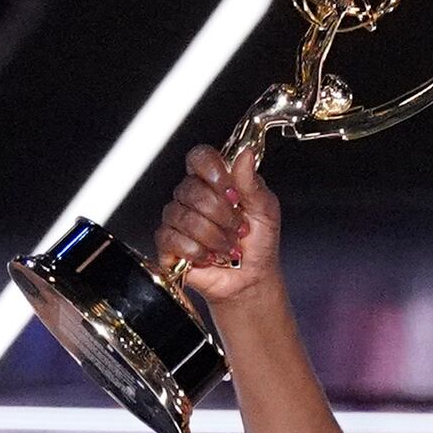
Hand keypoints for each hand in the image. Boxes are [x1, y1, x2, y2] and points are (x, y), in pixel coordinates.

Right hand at [154, 145, 280, 305]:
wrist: (252, 278)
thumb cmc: (258, 243)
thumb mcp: (265, 210)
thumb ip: (253, 183)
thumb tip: (246, 155)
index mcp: (214, 181)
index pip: (200, 157)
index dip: (213, 173)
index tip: (233, 194)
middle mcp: (192, 196)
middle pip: (192, 190)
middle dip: (223, 216)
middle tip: (238, 230)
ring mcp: (177, 218)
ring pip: (185, 217)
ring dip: (215, 238)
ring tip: (228, 247)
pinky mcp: (168, 243)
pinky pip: (173, 239)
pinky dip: (198, 252)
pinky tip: (211, 257)